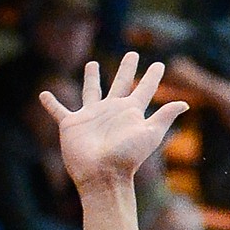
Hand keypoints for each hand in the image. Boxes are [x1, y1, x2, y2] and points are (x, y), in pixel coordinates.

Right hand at [39, 53, 187, 191]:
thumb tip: (185, 103)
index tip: (160, 64)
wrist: (103, 175)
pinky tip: (44, 95)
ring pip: (91, 91)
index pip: (145, 89)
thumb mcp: (150, 134)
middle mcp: (112, 110)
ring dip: (91, 78)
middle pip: (121, 83)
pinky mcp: (72, 124)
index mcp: (131, 111)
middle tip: (132, 53)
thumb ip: (164, 117)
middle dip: (127, 68)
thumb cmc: (127, 157)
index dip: (153, 77)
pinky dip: (51, 104)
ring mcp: (91, 116)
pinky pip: (59, 111)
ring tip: (92, 64)